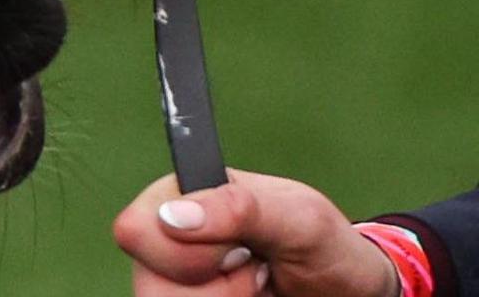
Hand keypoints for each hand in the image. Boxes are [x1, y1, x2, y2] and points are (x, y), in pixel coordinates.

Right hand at [113, 173, 400, 296]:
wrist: (352, 293)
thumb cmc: (326, 248)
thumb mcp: (300, 220)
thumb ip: (240, 208)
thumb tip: (171, 214)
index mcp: (180, 199)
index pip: (135, 230)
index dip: (187, 252)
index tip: (239, 251)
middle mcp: (168, 240)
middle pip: (148, 281)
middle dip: (214, 289)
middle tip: (254, 272)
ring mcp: (178, 282)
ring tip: (255, 289)